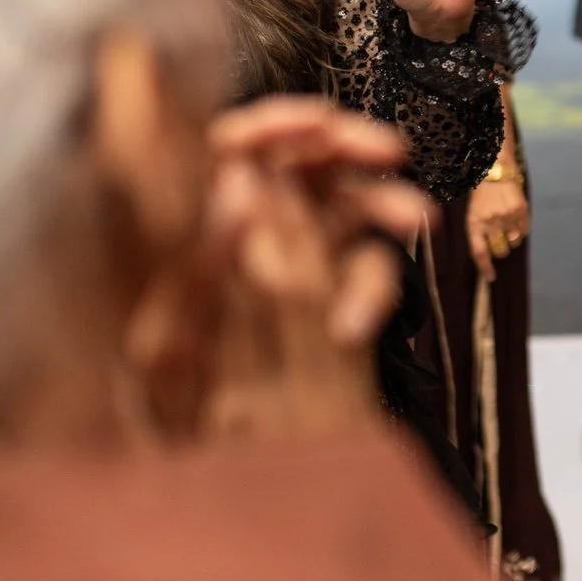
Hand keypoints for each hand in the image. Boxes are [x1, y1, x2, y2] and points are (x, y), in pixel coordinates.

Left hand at [125, 99, 429, 441]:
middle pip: (308, 155)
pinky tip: (353, 326)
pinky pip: (367, 272)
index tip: (318, 122)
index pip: (240, 142)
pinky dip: (369, 292)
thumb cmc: (164, 388)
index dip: (279, 120)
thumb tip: (240, 184)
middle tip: (390, 151)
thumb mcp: (168, 324)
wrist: (208, 459)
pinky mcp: (338, 293)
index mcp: (208, 210)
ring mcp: (304, 253)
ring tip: (417, 220)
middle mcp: (259, 220)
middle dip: (353, 143)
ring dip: (387, 203)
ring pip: (353, 204)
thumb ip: (206, 254)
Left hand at [465, 172, 529, 280]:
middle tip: (500, 237)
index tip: (491, 277)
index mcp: (474, 223)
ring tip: (507, 221)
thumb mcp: (473, 212)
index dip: (485, 268)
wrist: (495, 168)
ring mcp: (507, 217)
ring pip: (514, 241)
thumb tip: (491, 252)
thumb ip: (480, 231)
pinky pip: (524, 230)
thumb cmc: (482, 192)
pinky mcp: (521, 210)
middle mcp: (490, 222)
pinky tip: (515, 216)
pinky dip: (521, 228)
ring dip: (512, 237)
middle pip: (500, 250)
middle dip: (501, 249)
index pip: (479, 253)